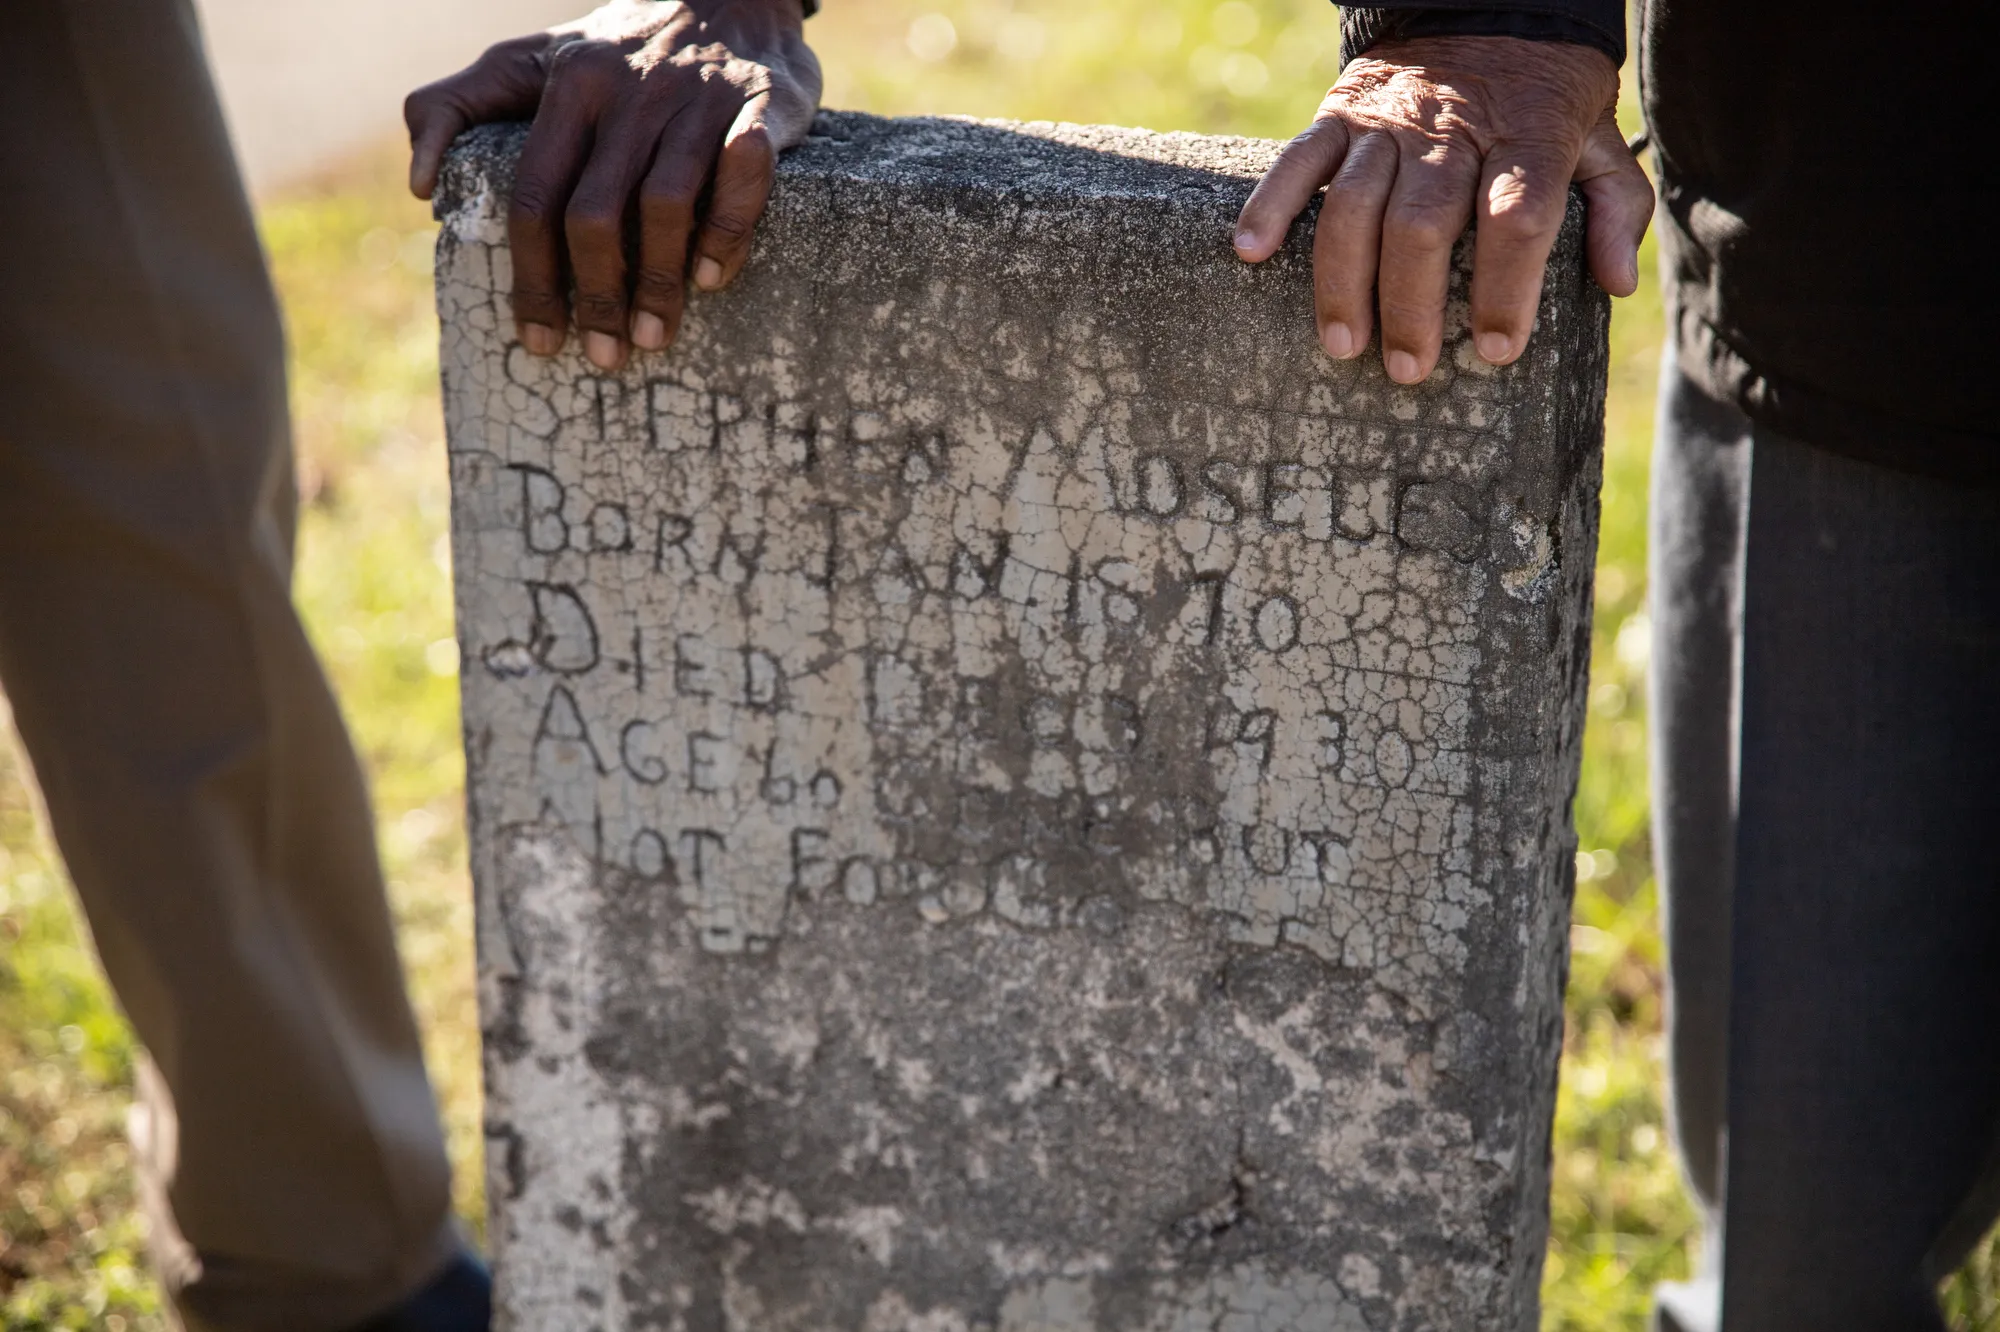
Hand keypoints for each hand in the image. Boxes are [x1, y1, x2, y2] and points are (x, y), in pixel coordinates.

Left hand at [406, 0, 821, 369]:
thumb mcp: (531, 61)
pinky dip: (726, 231)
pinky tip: (711, 276)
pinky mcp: (761, 105)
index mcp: (570, 86)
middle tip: (604, 354)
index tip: (538, 339)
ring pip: (667, 203)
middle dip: (596, 294)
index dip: (533, 276)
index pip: (536, 194)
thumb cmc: (620, 49)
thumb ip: (460, 105)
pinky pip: (743, 175)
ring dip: (658, 282)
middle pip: (596, 211)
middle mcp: (630, 90)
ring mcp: (698, 97)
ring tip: (653, 335)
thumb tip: (418, 185)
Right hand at [1232, 36, 1652, 383]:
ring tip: (1343, 345)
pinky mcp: (1340, 114)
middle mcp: (1452, 130)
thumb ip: (1614, 207)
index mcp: (1529, 135)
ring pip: (1355, 205)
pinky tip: (1252, 252)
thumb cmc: (1542, 99)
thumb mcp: (1597, 139)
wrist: (1483, 9)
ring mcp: (1389, 124)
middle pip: (1424, 223)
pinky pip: (1298, 160)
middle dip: (1411, 305)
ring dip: (1343, 281)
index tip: (1495, 350)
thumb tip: (1615, 283)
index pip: (1517, 217)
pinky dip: (1270, 204)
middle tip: (1408, 370)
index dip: (1505, 289)